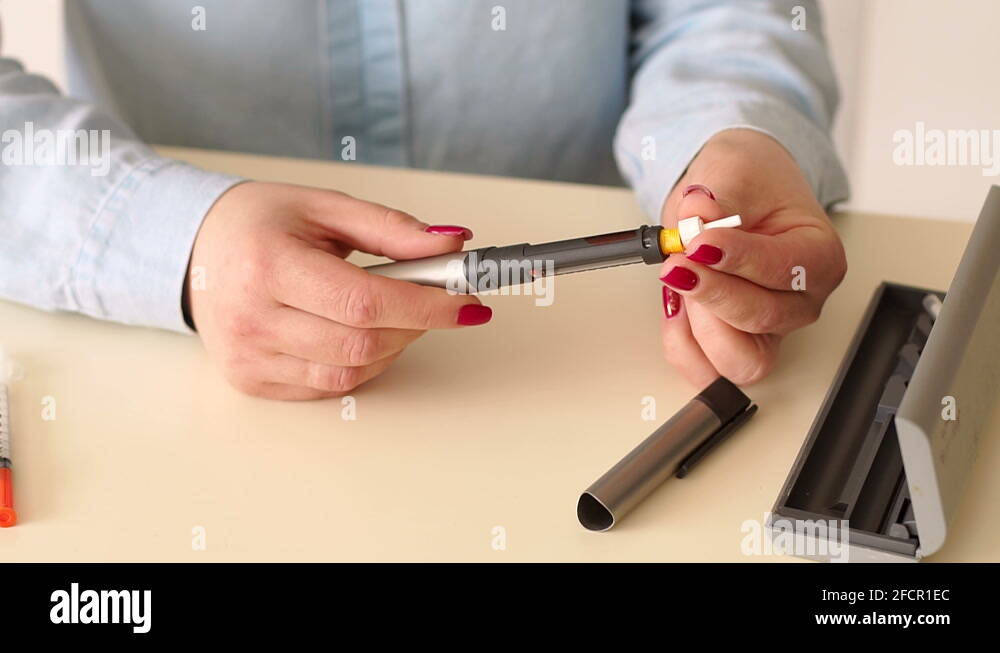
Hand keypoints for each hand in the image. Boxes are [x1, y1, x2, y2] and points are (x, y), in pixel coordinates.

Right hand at [185, 181, 490, 399]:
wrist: (194, 251)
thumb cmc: (261, 224)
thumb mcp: (325, 207)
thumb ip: (391, 228)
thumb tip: (452, 244)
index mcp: (267, 264)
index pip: (363, 302)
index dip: (425, 306)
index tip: (467, 302)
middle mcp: (251, 317)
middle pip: (362, 343)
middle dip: (417, 325)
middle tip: (441, 302)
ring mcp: (248, 357)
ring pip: (350, 371)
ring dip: (394, 346)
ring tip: (397, 313)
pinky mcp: (251, 382)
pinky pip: (328, 386)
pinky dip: (362, 363)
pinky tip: (361, 333)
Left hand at [658, 129, 846, 386]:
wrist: (737, 194)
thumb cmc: (751, 186)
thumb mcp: (735, 172)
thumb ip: (719, 198)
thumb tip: (698, 215)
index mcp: (819, 256)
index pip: (784, 269)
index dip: (737, 257)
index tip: (700, 240)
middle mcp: (800, 301)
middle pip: (761, 318)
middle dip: (712, 291)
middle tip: (678, 261)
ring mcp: (769, 329)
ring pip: (738, 358)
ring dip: (698, 325)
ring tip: (677, 282)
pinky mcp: (735, 342)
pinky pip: (707, 367)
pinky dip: (682, 343)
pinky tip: (672, 305)